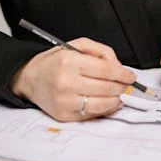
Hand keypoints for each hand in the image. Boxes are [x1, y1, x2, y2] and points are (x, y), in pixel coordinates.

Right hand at [10, 38, 136, 121]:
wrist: (30, 77)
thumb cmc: (55, 61)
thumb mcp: (76, 45)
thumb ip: (101, 51)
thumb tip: (119, 66)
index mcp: (69, 61)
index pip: (105, 69)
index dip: (122, 74)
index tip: (130, 76)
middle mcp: (66, 81)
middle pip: (106, 87)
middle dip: (122, 87)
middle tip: (126, 85)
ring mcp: (64, 100)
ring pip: (102, 103)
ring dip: (116, 100)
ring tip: (119, 94)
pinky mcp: (63, 115)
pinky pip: (91, 114)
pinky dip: (104, 109)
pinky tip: (107, 102)